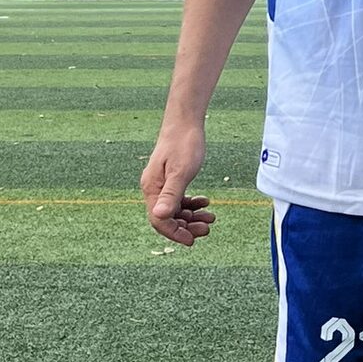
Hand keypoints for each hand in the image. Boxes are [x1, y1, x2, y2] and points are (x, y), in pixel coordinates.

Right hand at [140, 128, 214, 245]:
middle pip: (167, 217)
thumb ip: (171, 194)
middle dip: (187, 226)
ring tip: (210, 217)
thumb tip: (160, 217)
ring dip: (191, 216)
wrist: (185, 120)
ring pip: (175, 208)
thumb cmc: (184, 143)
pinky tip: (205, 202)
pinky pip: (179, 197)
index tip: (192, 240)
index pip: (159, 220)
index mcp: (152, 188)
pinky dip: (191, 203)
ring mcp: (161, 183)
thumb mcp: (181, 171)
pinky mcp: (170, 177)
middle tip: (207, 228)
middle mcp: (153, 188)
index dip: (175, 233)